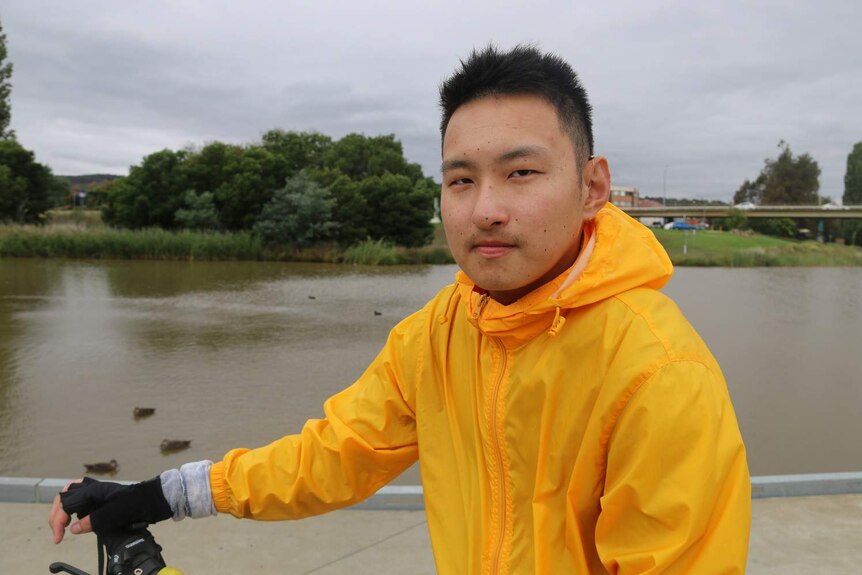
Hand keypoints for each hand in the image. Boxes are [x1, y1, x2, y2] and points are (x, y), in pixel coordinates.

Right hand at [48, 476, 171, 543]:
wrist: (153, 499)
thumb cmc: (137, 503)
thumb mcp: (114, 514)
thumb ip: (92, 521)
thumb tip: (73, 529)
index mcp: (92, 491)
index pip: (65, 505)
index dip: (58, 522)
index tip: (59, 538)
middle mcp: (92, 489)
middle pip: (64, 497)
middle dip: (56, 515)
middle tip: (58, 533)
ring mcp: (97, 492)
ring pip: (71, 495)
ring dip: (63, 509)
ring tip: (62, 525)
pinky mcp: (101, 497)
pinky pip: (81, 497)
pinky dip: (73, 506)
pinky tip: (76, 517)